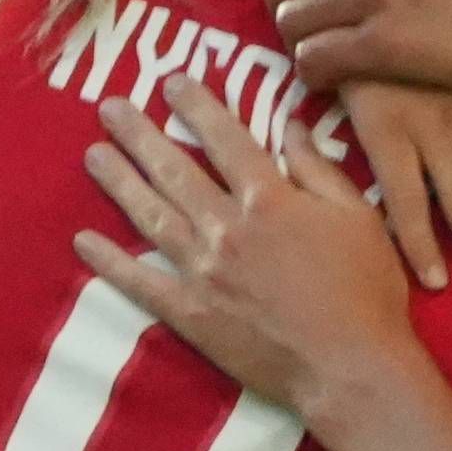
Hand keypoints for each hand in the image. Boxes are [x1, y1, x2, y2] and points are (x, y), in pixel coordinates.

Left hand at [78, 93, 425, 414]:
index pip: (223, 138)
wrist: (351, 369)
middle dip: (139, 134)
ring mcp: (203, 272)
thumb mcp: (358, 218)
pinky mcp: (192, 314)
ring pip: (151, 216)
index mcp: (269, 200)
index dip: (195, 105)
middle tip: (109, 108)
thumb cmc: (367, 293)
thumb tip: (290, 125)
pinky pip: (141, 283)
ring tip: (93, 155)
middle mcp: (226, 228)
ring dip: (118, 182)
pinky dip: (110, 262)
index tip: (171, 81)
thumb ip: (320, 169)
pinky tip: (84, 241)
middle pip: (173, 170)